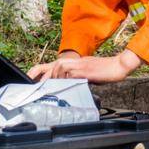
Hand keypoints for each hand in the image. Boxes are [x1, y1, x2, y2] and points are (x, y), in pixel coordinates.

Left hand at [27, 49, 142, 83]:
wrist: (118, 66)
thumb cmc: (104, 71)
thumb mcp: (87, 74)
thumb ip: (76, 77)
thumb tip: (66, 86)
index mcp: (73, 61)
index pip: (52, 64)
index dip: (38, 71)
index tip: (30, 79)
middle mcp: (73, 61)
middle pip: (53, 66)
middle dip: (45, 77)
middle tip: (40, 88)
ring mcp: (78, 64)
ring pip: (59, 68)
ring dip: (55, 78)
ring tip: (55, 87)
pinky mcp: (83, 69)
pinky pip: (69, 74)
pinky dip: (65, 80)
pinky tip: (65, 85)